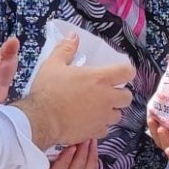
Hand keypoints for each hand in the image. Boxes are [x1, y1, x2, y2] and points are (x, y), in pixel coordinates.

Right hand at [18, 34, 134, 148]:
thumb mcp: (53, 64)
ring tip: (97, 108)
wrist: (41, 120)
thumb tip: (73, 36)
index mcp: (100, 78)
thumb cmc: (47, 91)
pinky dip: (100, 126)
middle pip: (127, 97)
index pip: (127, 72)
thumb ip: (66, 49)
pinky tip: (89, 121)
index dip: (126, 71)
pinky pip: (105, 129)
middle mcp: (106, 98)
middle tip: (107, 92)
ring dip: (111, 111)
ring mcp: (103, 117)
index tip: (119, 73)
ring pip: (118, 115)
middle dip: (120, 94)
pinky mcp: (96, 131)